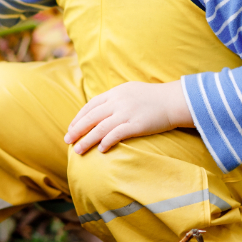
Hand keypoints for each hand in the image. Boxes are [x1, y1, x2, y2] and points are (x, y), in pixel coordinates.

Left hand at [63, 80, 193, 153]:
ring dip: (87, 140)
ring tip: (78, 150)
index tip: (71, 128)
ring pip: (100, 128)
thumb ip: (116, 99)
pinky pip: (117, 134)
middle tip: (67, 140)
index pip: (91, 105)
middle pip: (91, 117)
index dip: (79, 117)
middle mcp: (118, 101)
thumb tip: (102, 110)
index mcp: (115, 92)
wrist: (175, 100)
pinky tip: (100, 150)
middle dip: (77, 130)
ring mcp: (127, 113)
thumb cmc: (154, 98)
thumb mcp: (131, 91)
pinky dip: (106, 142)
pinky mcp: (137, 124)